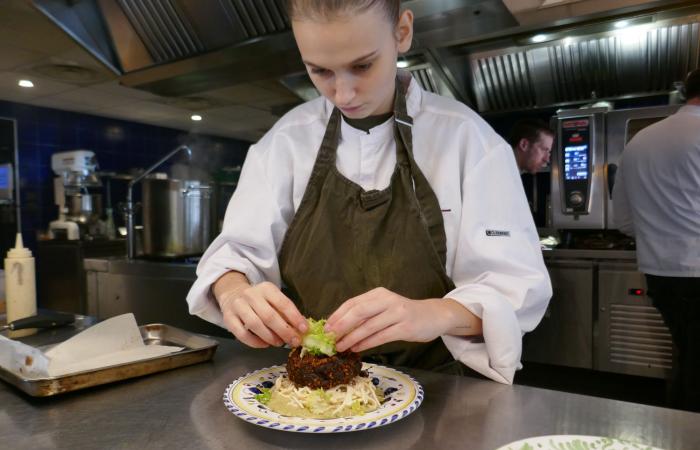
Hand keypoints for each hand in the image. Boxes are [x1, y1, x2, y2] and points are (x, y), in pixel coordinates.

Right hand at [216, 278, 307, 348]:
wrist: (233, 293)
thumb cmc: (259, 300)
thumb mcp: (272, 299)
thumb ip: (285, 312)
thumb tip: (301, 329)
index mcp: (266, 288)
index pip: (283, 303)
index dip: (295, 317)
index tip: (304, 329)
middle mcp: (251, 295)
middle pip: (269, 315)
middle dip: (284, 331)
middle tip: (294, 341)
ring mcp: (238, 306)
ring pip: (255, 324)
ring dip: (269, 337)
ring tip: (279, 343)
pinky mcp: (228, 318)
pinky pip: (242, 334)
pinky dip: (255, 342)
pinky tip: (264, 345)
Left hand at [325, 287, 461, 352]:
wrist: (434, 316)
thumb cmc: (405, 314)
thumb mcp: (385, 308)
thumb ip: (367, 313)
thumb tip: (340, 327)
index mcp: (378, 293)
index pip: (352, 303)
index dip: (337, 315)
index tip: (326, 328)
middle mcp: (387, 300)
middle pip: (358, 312)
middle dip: (341, 326)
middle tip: (329, 338)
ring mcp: (397, 313)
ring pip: (368, 326)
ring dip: (352, 338)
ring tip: (340, 347)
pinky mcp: (405, 327)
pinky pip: (381, 336)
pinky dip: (367, 343)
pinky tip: (357, 349)